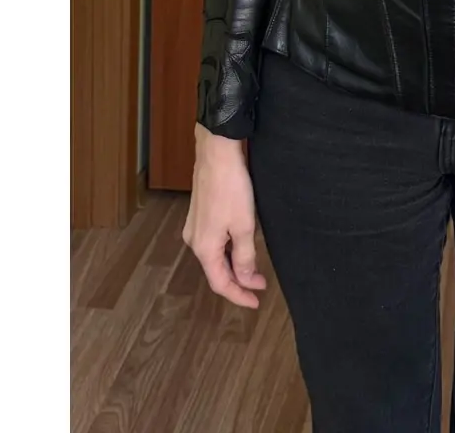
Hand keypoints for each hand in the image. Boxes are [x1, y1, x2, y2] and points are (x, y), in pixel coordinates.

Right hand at [182, 123, 266, 308]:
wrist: (216, 153)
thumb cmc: (231, 188)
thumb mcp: (244, 226)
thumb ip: (244, 256)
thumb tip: (246, 278)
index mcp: (204, 248)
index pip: (221, 283)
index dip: (238, 295)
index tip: (256, 302)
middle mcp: (194, 240)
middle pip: (216, 270)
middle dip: (238, 280)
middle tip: (260, 285)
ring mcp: (194, 226)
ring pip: (215, 255)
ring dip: (234, 264)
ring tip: (255, 268)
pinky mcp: (199, 212)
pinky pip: (214, 240)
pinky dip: (228, 248)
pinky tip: (242, 244)